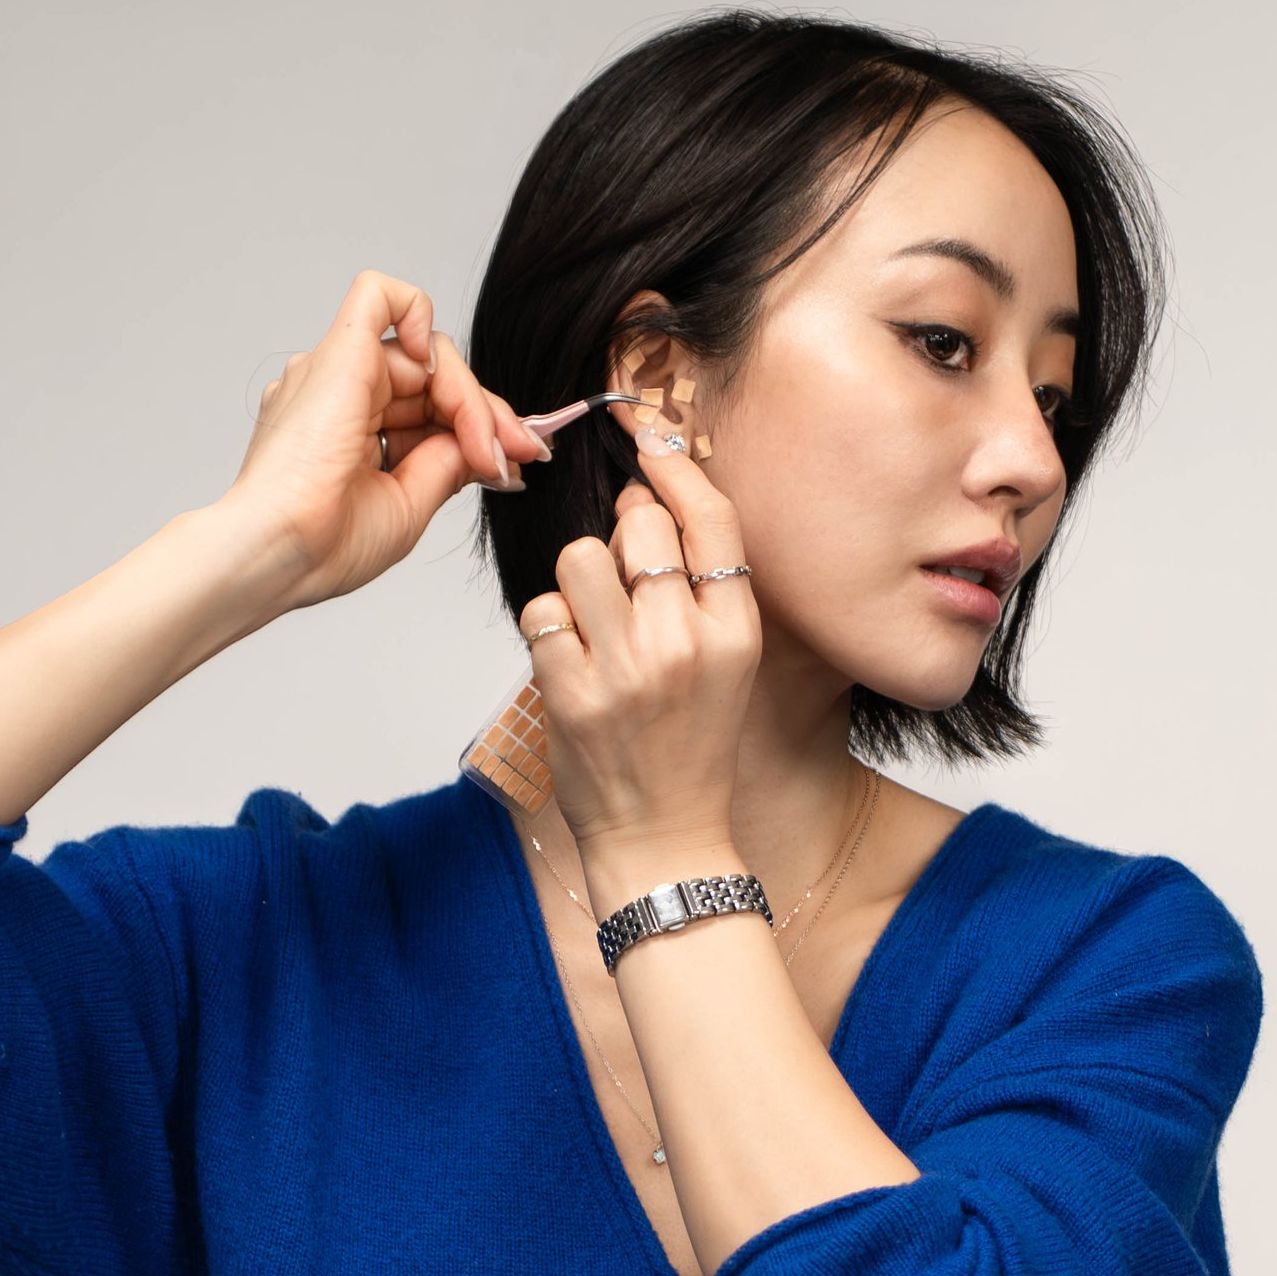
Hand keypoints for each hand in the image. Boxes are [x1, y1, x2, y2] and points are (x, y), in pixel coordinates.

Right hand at [228, 270, 538, 613]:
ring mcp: (339, 370)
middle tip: (521, 455)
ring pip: (427, 353)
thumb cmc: (325, 545)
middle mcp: (343, 392)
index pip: (433, 407)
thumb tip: (484, 447)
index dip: (481, 429)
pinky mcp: (340, 353)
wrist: (281, 552)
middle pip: (436, 378)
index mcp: (352, 430)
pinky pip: (380, 296)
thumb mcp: (408, 505)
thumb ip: (445, 464)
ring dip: (470, 401)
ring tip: (487, 451)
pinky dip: (419, 313)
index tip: (517, 464)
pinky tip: (437, 369)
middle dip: (488, 415)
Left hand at [521, 429, 761, 894]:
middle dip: (622, 537)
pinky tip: (569, 662)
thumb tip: (641, 500)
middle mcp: (686, 644)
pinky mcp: (572, 694)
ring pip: (580, 558)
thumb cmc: (688, 745)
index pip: (710, 520)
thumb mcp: (724, 664)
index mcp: (735, 632)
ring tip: (592, 625)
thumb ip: (696, 587)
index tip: (650, 438)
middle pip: (640, 528)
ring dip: (577, 580)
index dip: (676, 467)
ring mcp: (627, 669)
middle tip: (622, 579)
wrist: (664, 837)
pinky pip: (541, 612)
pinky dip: (547, 629)